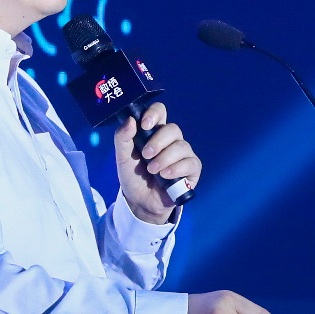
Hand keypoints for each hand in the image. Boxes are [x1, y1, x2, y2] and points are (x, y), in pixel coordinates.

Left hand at [116, 103, 202, 221]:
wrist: (140, 201)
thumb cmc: (133, 176)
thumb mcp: (122, 157)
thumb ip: (122, 138)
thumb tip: (130, 120)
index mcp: (154, 132)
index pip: (160, 112)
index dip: (154, 114)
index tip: (144, 125)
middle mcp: (171, 140)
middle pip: (173, 129)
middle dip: (158, 141)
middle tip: (146, 155)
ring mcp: (183, 154)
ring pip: (181, 146)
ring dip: (165, 158)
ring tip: (153, 170)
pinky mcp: (192, 168)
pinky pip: (190, 162)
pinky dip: (176, 168)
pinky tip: (165, 176)